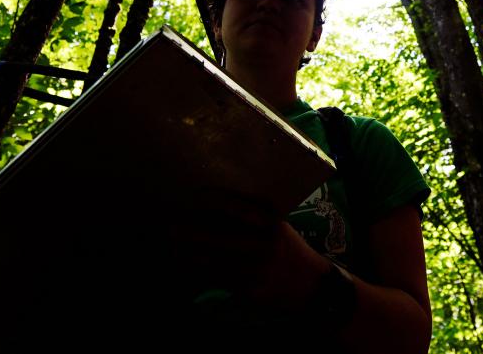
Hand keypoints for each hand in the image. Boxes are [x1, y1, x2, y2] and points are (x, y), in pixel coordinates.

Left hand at [169, 191, 327, 306]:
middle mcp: (265, 245)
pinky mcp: (252, 289)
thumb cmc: (290, 251)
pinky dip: (202, 273)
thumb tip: (219, 203)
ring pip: (218, 260)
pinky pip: (221, 279)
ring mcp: (258, 269)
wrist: (312, 286)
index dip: (218, 202)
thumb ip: (257, 217)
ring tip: (172, 246)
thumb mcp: (281, 229)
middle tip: (169, 226)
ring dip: (192, 254)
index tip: (195, 194)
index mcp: (273, 225)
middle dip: (194, 232)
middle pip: (223, 237)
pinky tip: (187, 266)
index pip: (242, 210)